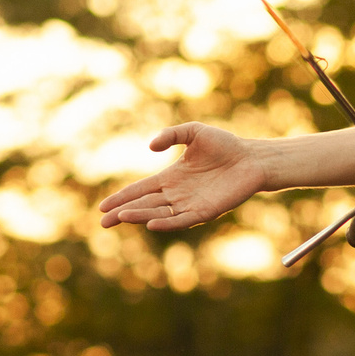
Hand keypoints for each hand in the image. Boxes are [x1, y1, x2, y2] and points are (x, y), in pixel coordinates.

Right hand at [97, 124, 266, 230]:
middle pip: (144, 206)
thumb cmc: (225, 145)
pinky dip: (167, 224)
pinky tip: (151, 224)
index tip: (103, 207)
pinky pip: (182, 220)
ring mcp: (190, 204)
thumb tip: (150, 146)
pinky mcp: (206, 212)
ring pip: (159, 214)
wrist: (252, 158)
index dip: (122, 198)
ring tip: (121, 218)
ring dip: (140, 216)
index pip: (140, 190)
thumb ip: (171, 135)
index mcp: (171, 178)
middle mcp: (177, 194)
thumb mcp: (194, 132)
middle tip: (102, 223)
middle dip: (123, 213)